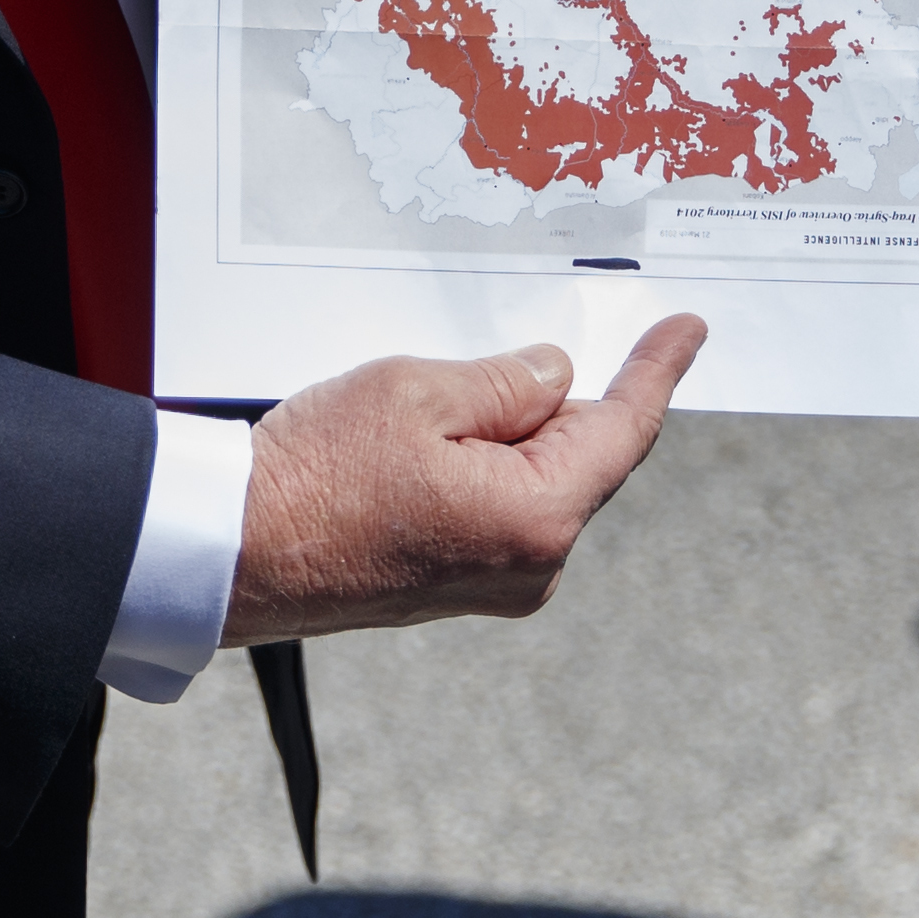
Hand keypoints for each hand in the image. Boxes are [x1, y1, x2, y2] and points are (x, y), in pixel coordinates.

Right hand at [223, 317, 706, 642]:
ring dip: (513, 427)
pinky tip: (442, 430)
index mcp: (536, 517)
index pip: (623, 430)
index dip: (656, 371)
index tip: (685, 333)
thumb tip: (554, 378)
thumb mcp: (417, 391)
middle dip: (568, 395)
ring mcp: (492, 584)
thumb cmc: (313, 477)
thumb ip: (506, 381)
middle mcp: (529, 566)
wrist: (233, 554)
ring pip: (534, 479)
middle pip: (578, 456)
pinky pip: (498, 505)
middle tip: (556, 334)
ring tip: (457, 386)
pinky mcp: (454, 585)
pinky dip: (486, 460)